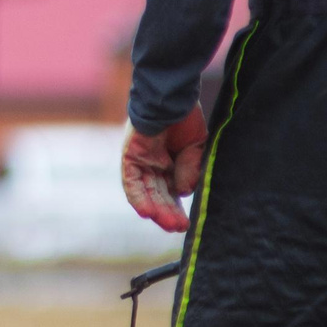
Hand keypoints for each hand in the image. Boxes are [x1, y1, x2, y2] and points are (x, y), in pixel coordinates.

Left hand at [121, 107, 210, 233]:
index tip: (187, 224)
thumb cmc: (185, 118)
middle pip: (158, 196)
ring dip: (156, 209)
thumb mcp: (196, 148)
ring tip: (168, 225)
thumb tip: (183, 192)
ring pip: (146, 192)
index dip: (177, 209)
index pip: (171, 194)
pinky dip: (138, 197)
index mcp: (169, 165)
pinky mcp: (130, 157)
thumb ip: (190, 170)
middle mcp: (153, 166)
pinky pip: (131, 182)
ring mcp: (140, 162)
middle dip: (168, 213)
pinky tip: (147, 212)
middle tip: (179, 229)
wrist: (172, 97)